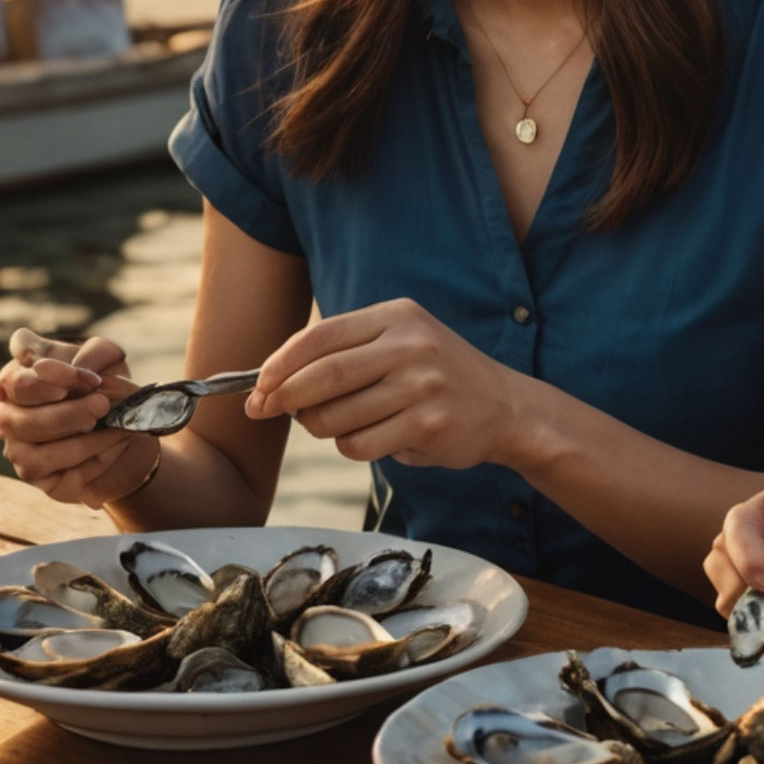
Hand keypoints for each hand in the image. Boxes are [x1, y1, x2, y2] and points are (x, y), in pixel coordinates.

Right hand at [0, 331, 156, 508]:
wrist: (128, 429)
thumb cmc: (108, 389)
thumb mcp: (109, 361)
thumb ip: (95, 354)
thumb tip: (81, 365)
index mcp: (17, 377)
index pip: (13, 380)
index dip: (51, 379)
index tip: (91, 380)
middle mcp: (8, 413)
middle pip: (16, 419)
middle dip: (65, 414)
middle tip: (102, 406)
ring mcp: (16, 447)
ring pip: (31, 453)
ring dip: (79, 441)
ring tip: (111, 426)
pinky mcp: (35, 475)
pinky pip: (54, 474)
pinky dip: (88, 458)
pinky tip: (111, 445)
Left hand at [245, 299, 525, 470]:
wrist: (507, 407)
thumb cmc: (439, 376)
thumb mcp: (401, 343)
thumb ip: (347, 354)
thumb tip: (273, 383)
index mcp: (397, 316)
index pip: (321, 335)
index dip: (280, 363)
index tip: (257, 386)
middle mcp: (410, 344)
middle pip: (323, 376)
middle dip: (284, 398)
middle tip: (266, 412)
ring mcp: (422, 383)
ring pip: (337, 416)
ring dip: (322, 428)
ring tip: (342, 424)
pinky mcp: (429, 422)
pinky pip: (361, 444)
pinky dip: (353, 447)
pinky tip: (374, 438)